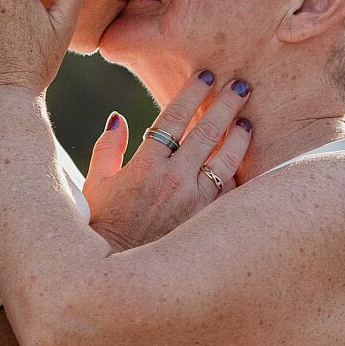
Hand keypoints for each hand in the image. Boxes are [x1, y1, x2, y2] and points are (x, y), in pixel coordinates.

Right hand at [83, 71, 254, 250]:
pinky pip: (230, 192)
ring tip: (248, 121)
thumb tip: (119, 118)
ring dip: (240, 136)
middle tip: (241, 84)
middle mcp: (174, 179)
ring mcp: (194, 201)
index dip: (192, 92)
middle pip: (207, 131)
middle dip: (226, 103)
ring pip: (227, 159)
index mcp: (146, 164)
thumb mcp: (97, 183)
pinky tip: (244, 164)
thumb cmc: (104, 224)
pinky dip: (238, 175)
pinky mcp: (207, 221)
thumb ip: (108, 147)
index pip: (174, 117)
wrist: (119, 270)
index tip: (206, 75)